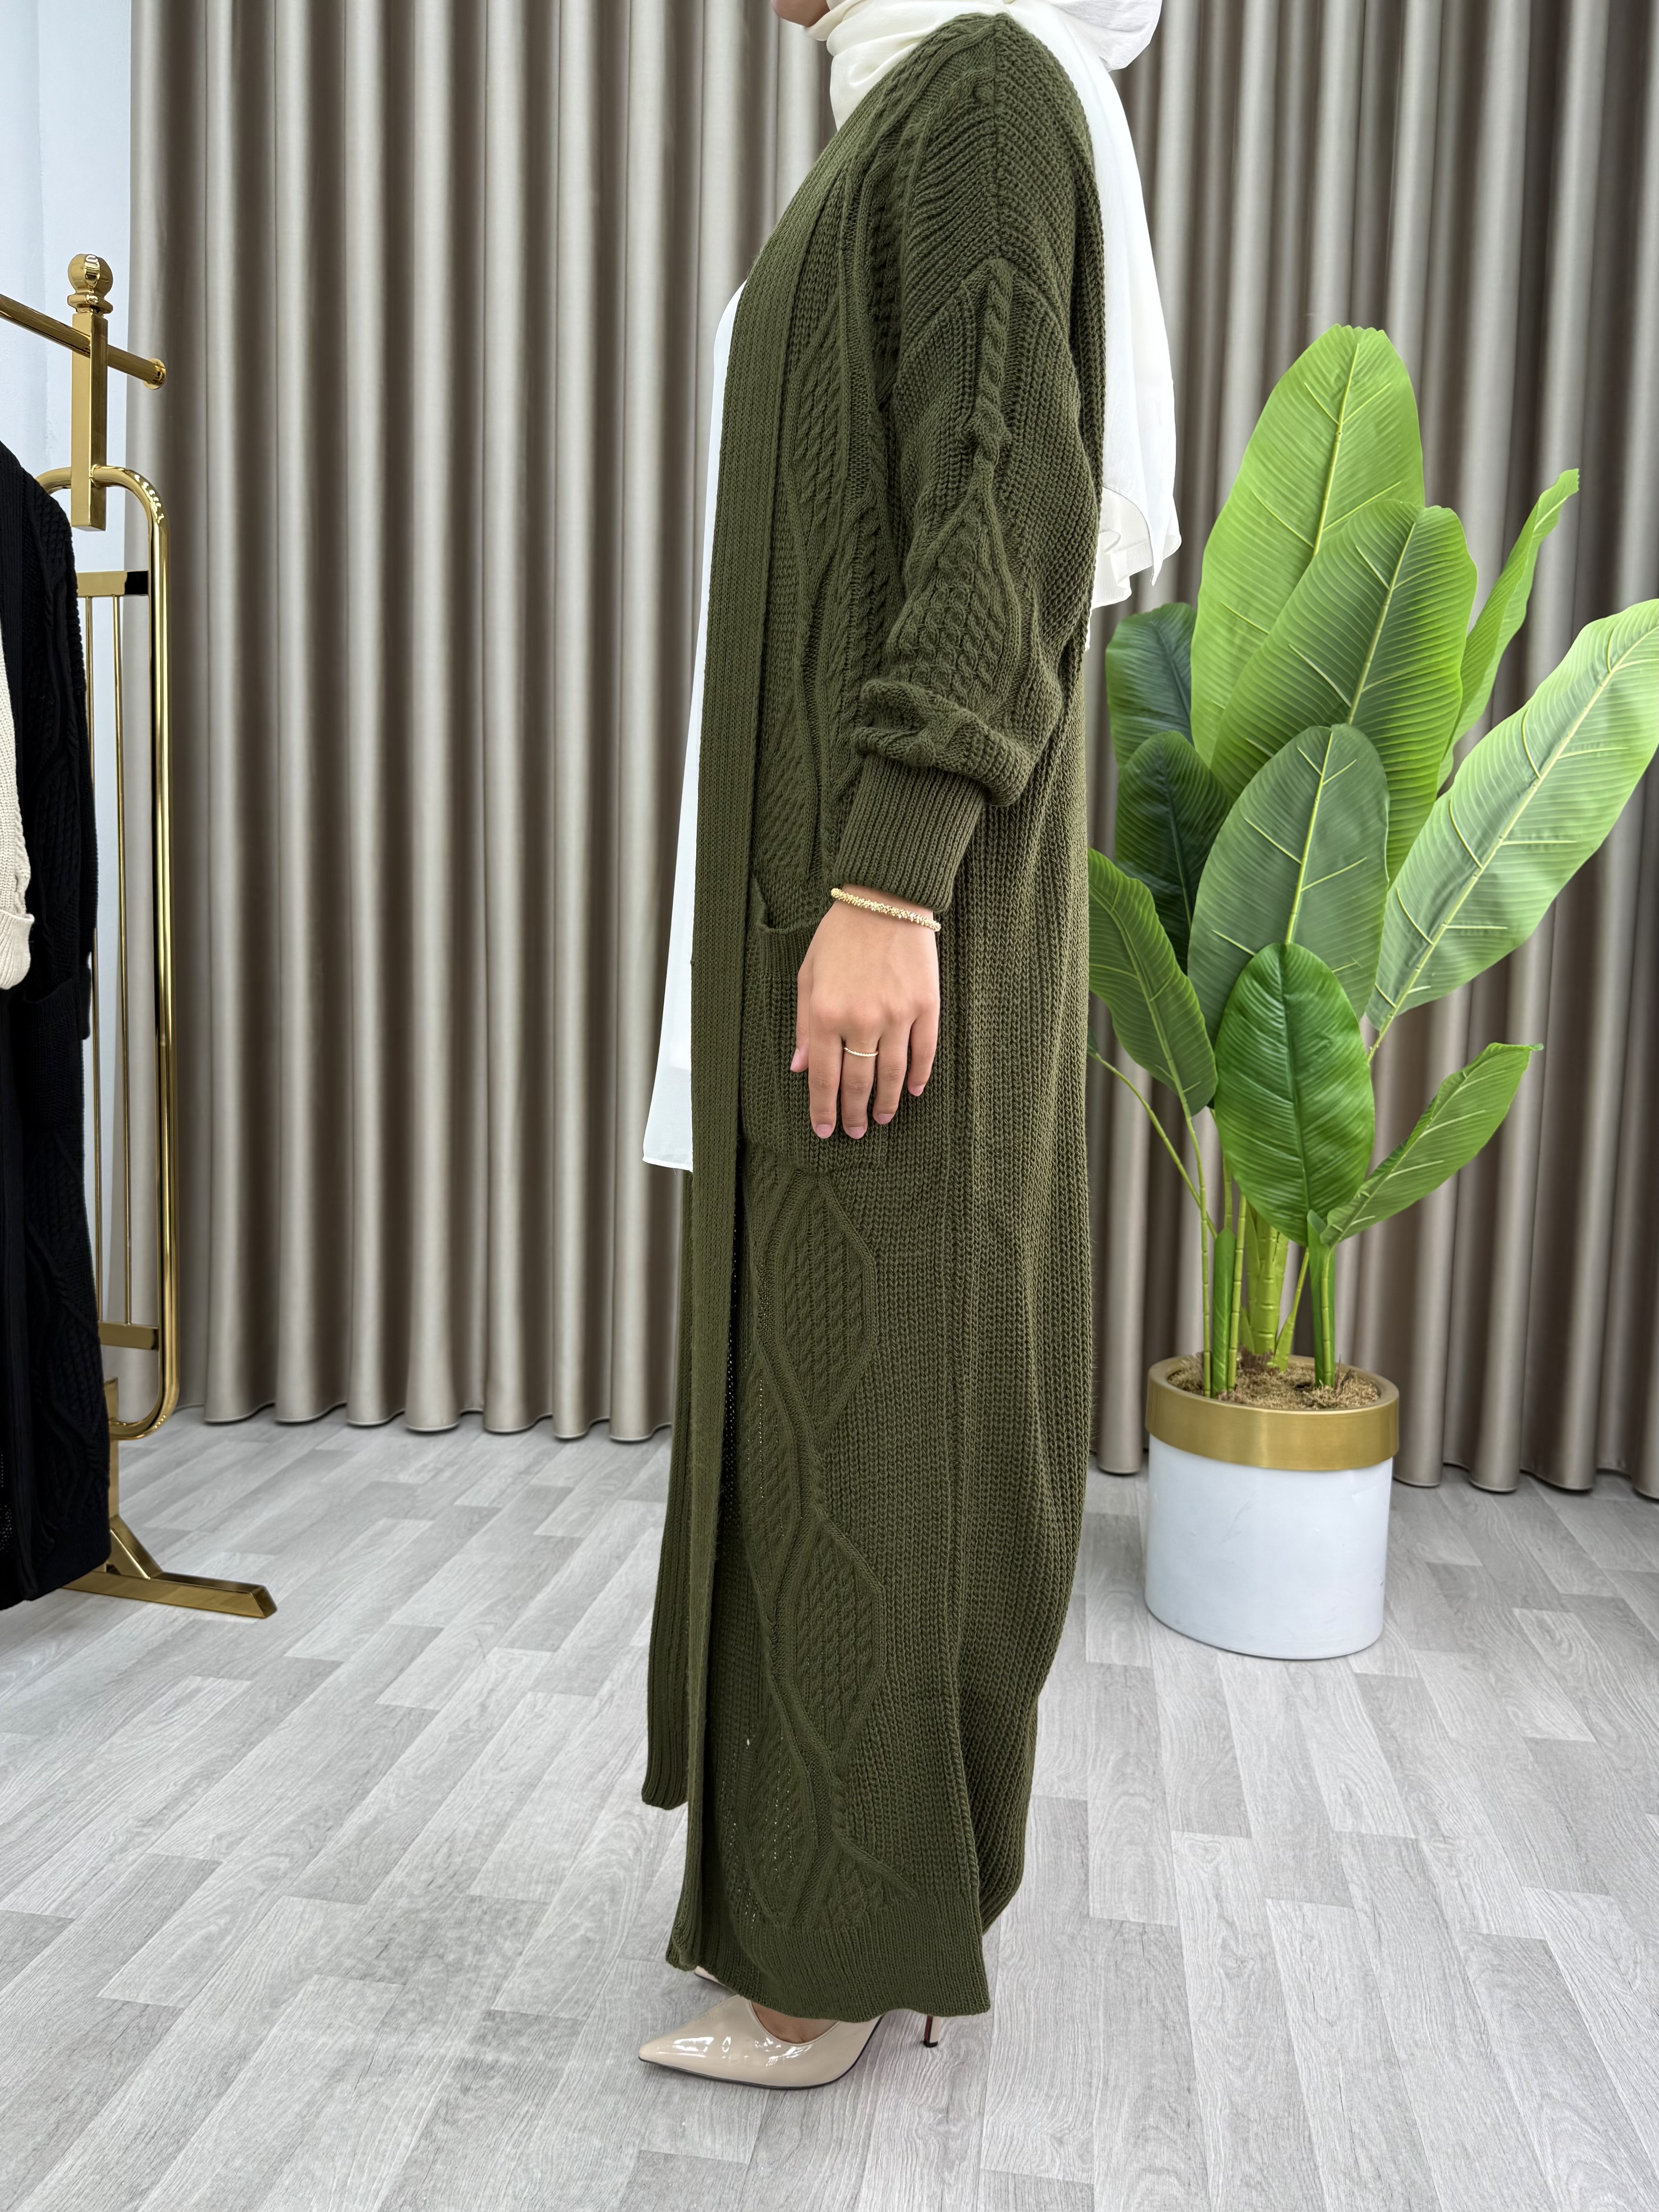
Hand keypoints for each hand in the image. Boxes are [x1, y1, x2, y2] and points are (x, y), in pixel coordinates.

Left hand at [790, 887, 939, 1138]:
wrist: (885, 900)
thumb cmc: (840, 936)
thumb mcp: (809, 976)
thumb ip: (805, 1025)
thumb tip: (801, 1068)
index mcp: (826, 1014)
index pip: (824, 1078)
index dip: (823, 1109)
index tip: (825, 1130)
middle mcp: (861, 1020)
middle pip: (858, 1083)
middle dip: (854, 1113)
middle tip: (855, 1131)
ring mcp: (897, 1015)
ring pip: (893, 1074)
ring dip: (887, 1103)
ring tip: (882, 1118)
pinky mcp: (926, 1006)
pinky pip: (924, 1052)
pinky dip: (919, 1076)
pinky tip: (914, 1091)